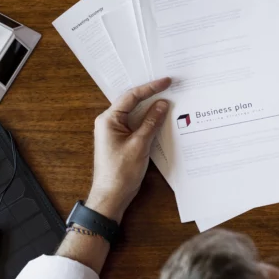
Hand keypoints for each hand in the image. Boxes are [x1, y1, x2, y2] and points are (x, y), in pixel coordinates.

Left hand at [87, 77, 170, 222]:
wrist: (111, 196)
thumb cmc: (121, 172)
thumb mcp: (140, 144)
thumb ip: (151, 122)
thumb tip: (163, 104)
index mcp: (109, 119)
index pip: (131, 96)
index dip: (151, 88)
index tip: (167, 81)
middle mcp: (109, 122)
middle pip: (132, 102)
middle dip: (151, 95)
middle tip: (169, 86)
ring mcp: (114, 131)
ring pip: (135, 113)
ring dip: (151, 108)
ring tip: (168, 98)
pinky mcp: (121, 140)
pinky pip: (136, 124)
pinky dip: (148, 121)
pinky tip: (161, 118)